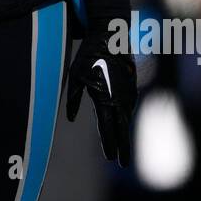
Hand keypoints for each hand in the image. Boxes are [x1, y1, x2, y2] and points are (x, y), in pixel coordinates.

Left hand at [66, 28, 135, 167]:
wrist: (110, 37)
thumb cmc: (88, 56)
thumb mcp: (75, 76)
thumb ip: (73, 99)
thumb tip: (69, 118)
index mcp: (104, 97)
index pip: (107, 127)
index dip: (108, 143)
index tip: (110, 158)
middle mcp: (119, 98)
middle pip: (121, 128)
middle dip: (122, 146)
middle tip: (122, 163)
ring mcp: (128, 92)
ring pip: (127, 118)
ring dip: (125, 134)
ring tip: (123, 150)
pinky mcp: (131, 86)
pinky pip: (129, 107)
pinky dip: (126, 118)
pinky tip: (123, 126)